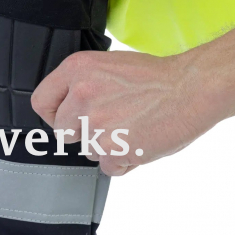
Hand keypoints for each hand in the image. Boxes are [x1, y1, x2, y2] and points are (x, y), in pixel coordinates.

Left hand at [31, 50, 213, 175]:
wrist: (192, 88)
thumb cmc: (158, 78)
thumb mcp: (109, 66)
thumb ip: (83, 85)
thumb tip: (67, 110)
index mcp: (76, 69)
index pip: (41, 103)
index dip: (55, 115)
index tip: (67, 119)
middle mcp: (81, 95)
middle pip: (63, 132)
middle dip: (85, 133)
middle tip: (113, 122)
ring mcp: (96, 123)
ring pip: (88, 151)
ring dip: (108, 147)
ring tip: (133, 128)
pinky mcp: (113, 149)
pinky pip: (108, 168)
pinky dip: (124, 162)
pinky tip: (140, 142)